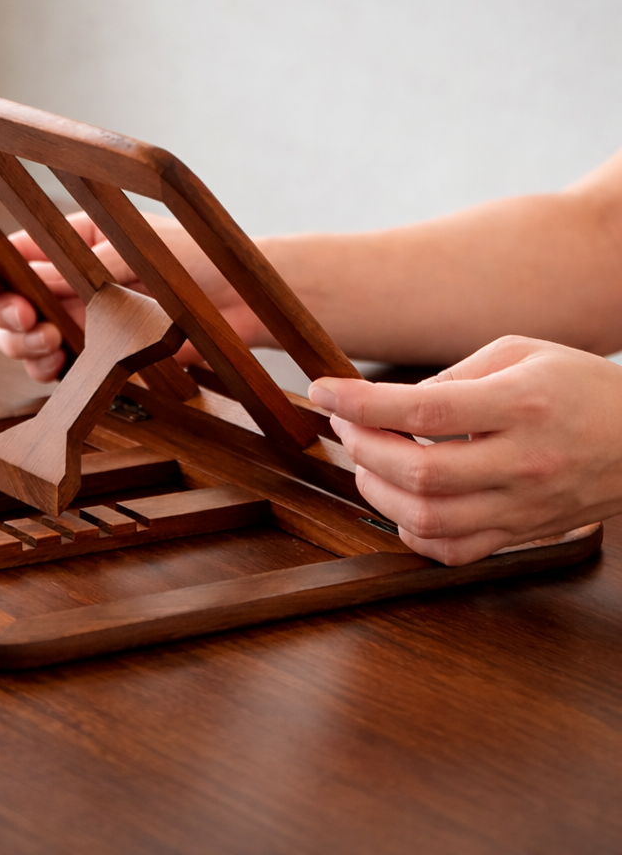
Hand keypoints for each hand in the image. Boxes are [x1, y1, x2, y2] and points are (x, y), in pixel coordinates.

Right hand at [0, 210, 272, 381]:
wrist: (239, 304)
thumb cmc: (196, 261)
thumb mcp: (136, 254)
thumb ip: (83, 267)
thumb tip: (28, 271)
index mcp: (75, 244)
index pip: (14, 254)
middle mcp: (71, 283)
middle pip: (7, 302)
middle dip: (7, 316)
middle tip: (34, 323)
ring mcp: (83, 320)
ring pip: (23, 338)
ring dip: (23, 346)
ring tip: (53, 345)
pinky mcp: (97, 355)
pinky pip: (53, 368)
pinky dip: (44, 371)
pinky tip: (58, 367)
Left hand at [308, 336, 621, 564]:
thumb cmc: (579, 387)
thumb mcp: (519, 352)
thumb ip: (453, 376)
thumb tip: (396, 404)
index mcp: (521, 405)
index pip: (422, 411)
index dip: (361, 403)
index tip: (324, 391)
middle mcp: (522, 462)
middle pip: (419, 472)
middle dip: (363, 447)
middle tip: (347, 424)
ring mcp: (523, 506)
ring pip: (429, 519)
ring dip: (377, 491)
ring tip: (367, 460)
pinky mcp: (522, 533)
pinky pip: (453, 551)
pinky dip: (412, 532)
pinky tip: (399, 502)